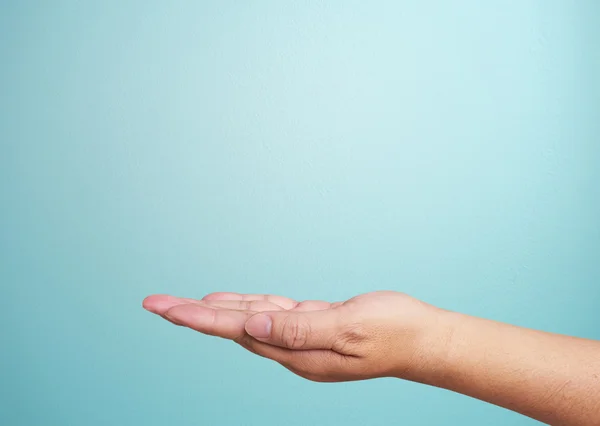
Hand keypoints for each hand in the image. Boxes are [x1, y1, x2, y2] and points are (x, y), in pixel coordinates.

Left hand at [143, 291, 445, 381]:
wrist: (423, 340)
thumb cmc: (393, 332)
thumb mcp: (348, 329)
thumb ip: (299, 329)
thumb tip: (253, 325)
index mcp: (297, 352)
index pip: (237, 330)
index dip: (198, 318)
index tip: (164, 308)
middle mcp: (293, 350)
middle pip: (232, 328)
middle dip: (192, 315)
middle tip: (155, 303)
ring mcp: (302, 340)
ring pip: (249, 321)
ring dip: (215, 311)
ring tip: (182, 305)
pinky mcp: (314, 327)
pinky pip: (272, 316)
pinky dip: (249, 306)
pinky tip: (236, 302)